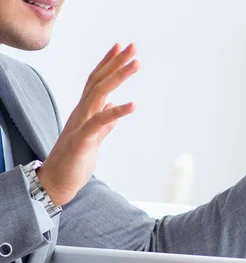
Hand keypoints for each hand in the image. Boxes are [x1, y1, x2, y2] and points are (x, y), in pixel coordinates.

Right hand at [37, 43, 139, 205]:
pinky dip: (117, 112)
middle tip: (133, 46)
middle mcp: (81, 112)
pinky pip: (100, 122)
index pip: (96, 81)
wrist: (57, 181)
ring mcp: (81, 124)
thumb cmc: (75, 160)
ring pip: (99, 94)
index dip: (108, 63)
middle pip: (99, 81)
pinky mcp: (83, 140)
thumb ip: (105, 123)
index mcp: (85, 111)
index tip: (121, 48)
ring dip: (118, 77)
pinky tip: (133, 104)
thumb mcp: (94, 138)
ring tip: (136, 64)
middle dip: (116, 62)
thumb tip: (115, 108)